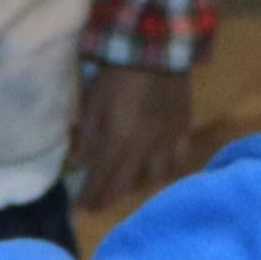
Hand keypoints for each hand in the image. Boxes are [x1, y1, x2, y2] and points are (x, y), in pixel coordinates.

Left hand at [67, 65, 201, 215]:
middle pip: (127, 183)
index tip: (81, 209)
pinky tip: (156, 170)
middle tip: (98, 206)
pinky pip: (177, 159)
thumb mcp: (92, 100)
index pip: (103, 178)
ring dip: (136, 186)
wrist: (156, 50)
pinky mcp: (183, 129)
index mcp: (120, 139)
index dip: (91, 196)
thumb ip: (86, 133)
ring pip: (155, 176)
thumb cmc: (117, 74)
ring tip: (125, 186)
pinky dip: (165, 169)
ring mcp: (168, 140)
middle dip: (109, 198)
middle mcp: (146, 147)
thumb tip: (77, 158)